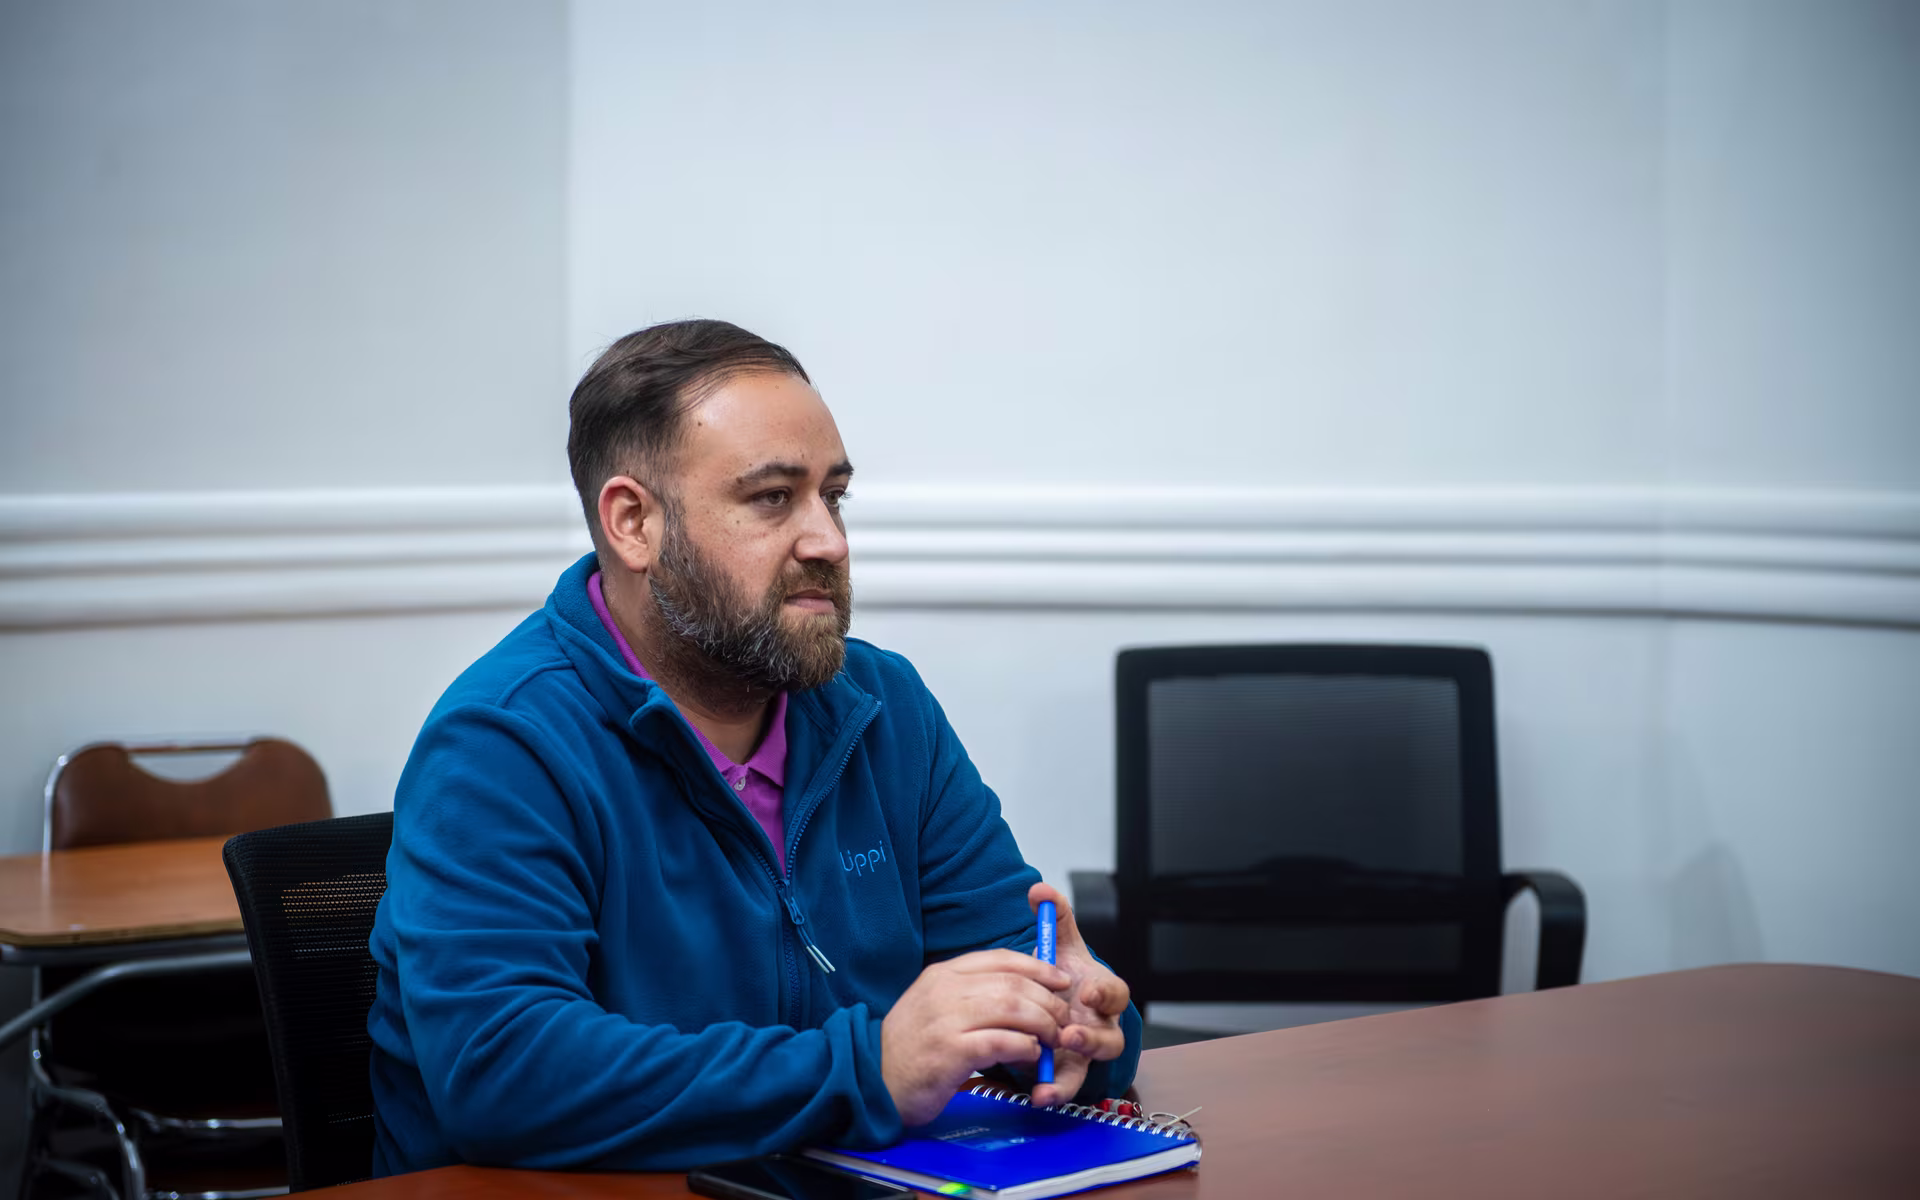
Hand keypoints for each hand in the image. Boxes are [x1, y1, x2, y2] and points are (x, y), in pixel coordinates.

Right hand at [881, 949, 1072, 1125]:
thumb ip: (970, 992)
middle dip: (1047, 1000)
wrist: (872, 1078)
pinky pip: (1002, 1042)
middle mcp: (945, 990)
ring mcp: (946, 1020)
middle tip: (1062, 1018)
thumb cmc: (909, 1046)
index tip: (1060, 980)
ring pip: (1013, 1008)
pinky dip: (1025, 1047)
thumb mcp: (934, 1004)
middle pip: (1013, 983)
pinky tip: (1031, 1054)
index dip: (1038, 967)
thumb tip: (1019, 990)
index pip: (1001, 958)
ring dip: (1042, 1023)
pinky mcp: (951, 1052)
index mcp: (943, 974)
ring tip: (1052, 1038)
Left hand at [1026, 881, 1131, 1106]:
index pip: (1115, 994)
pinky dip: (1053, 1092)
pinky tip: (1036, 1097)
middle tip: (1069, 1035)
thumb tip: (1040, 890)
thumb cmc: (1065, 976)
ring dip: (1072, 1074)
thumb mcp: (1061, 947)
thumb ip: (1055, 917)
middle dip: (1093, 1039)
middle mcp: (1099, 1026)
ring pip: (1088, 1071)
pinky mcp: (1066, 1071)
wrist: (1052, 1004)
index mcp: (1102, 994)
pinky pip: (1065, 1087)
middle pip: (1111, 1040)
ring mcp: (1084, 1053)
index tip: (1088, 992)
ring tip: (1049, 1080)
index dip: (1105, 994)